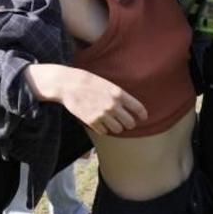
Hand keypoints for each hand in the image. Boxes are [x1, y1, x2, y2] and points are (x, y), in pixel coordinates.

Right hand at [27, 64, 147, 134]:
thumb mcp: (108, 84)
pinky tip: (100, 122)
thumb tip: (129, 106)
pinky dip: (103, 129)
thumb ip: (119, 96)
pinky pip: (104, 131)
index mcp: (118, 94)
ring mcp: (102, 115)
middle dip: (129, 123)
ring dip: (116, 127)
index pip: (138, 108)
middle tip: (125, 121)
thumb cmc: (89, 81)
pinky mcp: (92, 121)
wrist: (69, 84)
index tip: (143, 117)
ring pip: (118, 129)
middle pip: (130, 123)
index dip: (142, 114)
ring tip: (111, 121)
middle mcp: (113, 106)